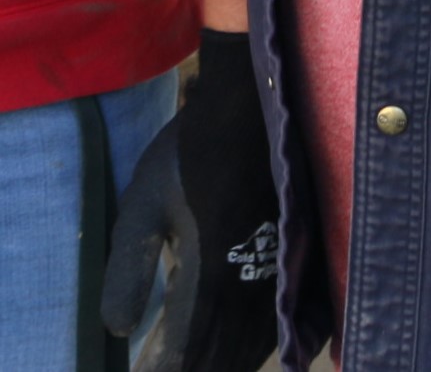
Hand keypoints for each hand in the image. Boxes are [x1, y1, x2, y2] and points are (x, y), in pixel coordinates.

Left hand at [102, 29, 278, 371]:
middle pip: (220, 363)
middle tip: (160, 366)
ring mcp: (277, 276)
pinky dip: (255, 348)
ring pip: (251, 350)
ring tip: (194, 363)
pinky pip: (279, 327)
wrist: (253, 104)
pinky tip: (242, 348)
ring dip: (222, 364)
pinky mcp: (294, 262)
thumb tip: (117, 330)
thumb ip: (130, 269)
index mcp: (208, 278)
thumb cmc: (190, 151)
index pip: (182, 358)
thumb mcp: (143, 203)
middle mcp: (248, 288)